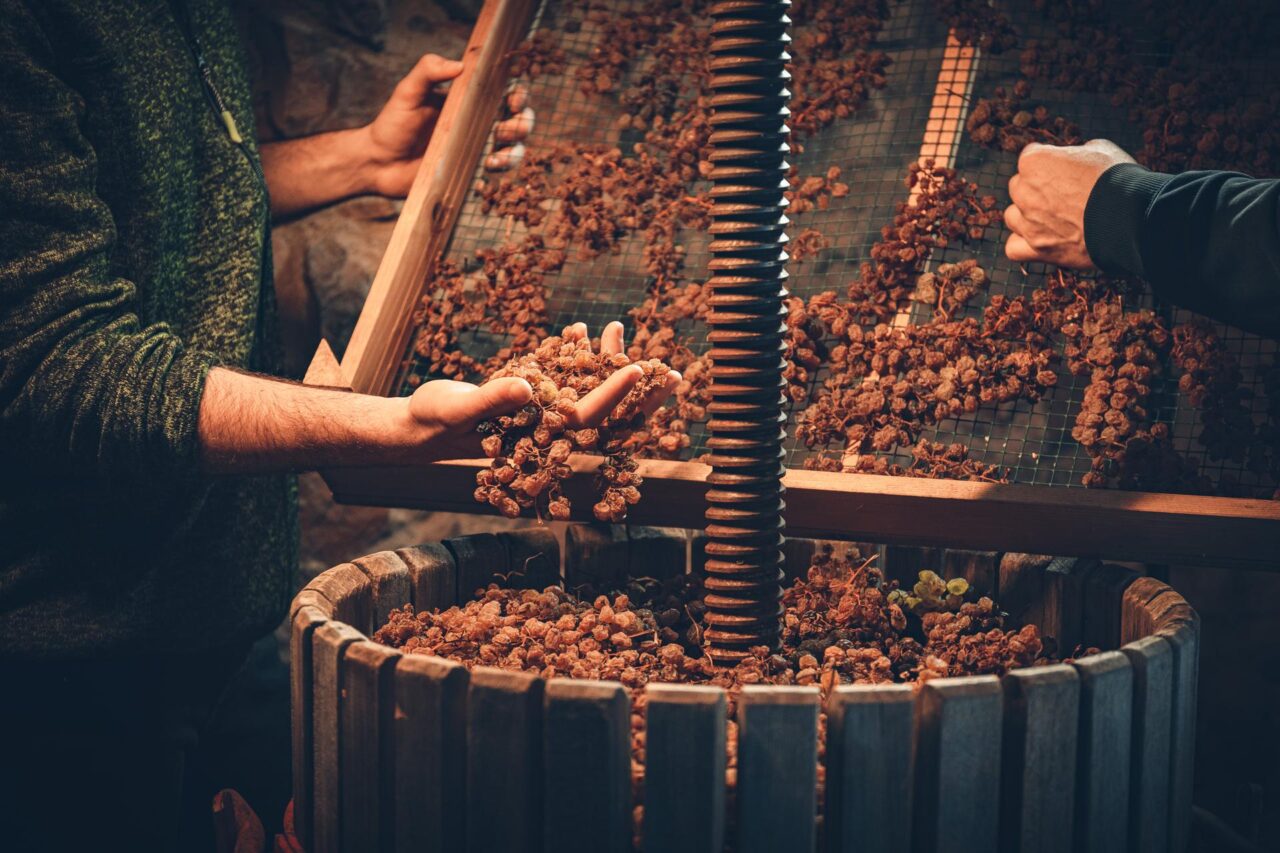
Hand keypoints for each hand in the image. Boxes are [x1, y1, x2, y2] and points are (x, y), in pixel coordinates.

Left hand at [363, 55, 533, 197]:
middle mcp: (478, 124)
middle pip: (519, 121)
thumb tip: (459, 65)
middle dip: (522, 124)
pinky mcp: (471, 173)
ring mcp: (477, 150)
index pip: (504, 93)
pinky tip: (488, 167)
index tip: (513, 99)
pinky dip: (502, 169)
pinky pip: (499, 173)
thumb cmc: (392, 125)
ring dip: (515, 150)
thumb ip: (429, 71)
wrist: (378, 163)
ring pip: (515, 149)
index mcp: (469, 101)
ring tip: (495, 155)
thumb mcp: (408, 92)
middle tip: (503, 130)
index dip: (518, 95)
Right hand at [404, 322, 678, 461]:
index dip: (615, 395)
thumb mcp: (459, 409)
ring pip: (589, 391)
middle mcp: (551, 430)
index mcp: (540, 439)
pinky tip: (587, 330)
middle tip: (673, 371)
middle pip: (605, 413)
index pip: (587, 419)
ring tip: (621, 328)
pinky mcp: (538, 398)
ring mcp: (547, 414)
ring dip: (610, 364)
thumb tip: (526, 388)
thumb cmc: (436, 421)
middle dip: (637, 392)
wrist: (422, 423)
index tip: (640, 368)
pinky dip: (580, 356)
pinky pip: (568, 377)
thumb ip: (492, 401)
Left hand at [1004, 139, 1135, 267]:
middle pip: (1019, 187)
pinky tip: (1039, 240)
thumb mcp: (1100, 149)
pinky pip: (1014, 247)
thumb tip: (1075, 158)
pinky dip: (1023, 245)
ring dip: (1027, 216)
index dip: (1050, 162)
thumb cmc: (1118, 179)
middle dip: (1037, 188)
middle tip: (1063, 194)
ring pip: (1013, 217)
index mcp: (1034, 162)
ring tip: (1053, 218)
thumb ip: (1077, 153)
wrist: (1132, 218)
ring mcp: (1029, 222)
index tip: (1065, 169)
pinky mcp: (1037, 249)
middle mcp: (1024, 191)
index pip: (1031, 156)